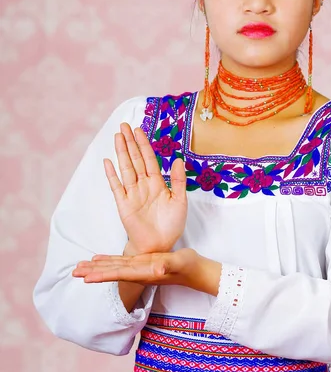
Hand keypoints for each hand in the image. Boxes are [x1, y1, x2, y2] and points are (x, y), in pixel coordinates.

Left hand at [72, 248, 221, 295]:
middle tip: (74, 271)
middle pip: (112, 271)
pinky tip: (100, 259)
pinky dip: (109, 260)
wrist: (197, 272)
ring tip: (81, 266)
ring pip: (114, 266)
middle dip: (93, 272)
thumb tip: (158, 270)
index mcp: (144, 272)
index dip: (102, 274)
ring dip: (97, 267)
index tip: (86, 277)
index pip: (119, 273)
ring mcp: (141, 268)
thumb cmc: (189, 267)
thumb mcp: (179, 262)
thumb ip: (169, 265)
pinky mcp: (143, 263)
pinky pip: (122, 261)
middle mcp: (139, 272)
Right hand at [105, 123, 186, 253]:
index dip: (144, 144)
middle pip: (135, 159)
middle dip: (130, 142)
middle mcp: (144, 185)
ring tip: (117, 137)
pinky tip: (108, 162)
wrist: (159, 245)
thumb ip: (179, 181)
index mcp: (158, 183)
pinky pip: (116, 186)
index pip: (149, 159)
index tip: (139, 130)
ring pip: (126, 168)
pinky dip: (112, 174)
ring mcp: (132, 193)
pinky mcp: (124, 204)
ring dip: (121, 153)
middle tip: (124, 126)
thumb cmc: (170, 225)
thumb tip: (178, 160)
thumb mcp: (180, 201)